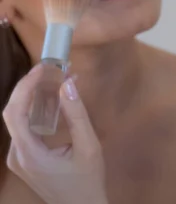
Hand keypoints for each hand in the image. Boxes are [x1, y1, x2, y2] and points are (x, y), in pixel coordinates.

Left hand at [2, 64, 107, 203]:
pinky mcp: (25, 158)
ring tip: (51, 78)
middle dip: (28, 88)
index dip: (25, 87)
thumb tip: (67, 84)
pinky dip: (35, 110)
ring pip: (17, 120)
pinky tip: (51, 99)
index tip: (42, 68)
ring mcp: (18, 158)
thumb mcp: (88, 147)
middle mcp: (17, 155)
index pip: (16, 112)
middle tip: (49, 69)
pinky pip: (24, 128)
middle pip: (13, 113)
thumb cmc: (87, 181)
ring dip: (31, 97)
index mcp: (28, 153)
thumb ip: (77, 116)